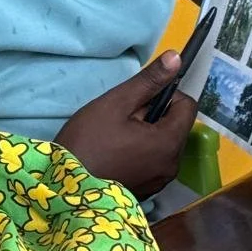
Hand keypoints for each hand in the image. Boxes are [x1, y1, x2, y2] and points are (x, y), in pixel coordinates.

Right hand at [55, 52, 198, 198]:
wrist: (64, 188)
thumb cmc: (89, 141)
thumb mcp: (116, 103)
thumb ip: (149, 81)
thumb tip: (176, 58)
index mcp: (169, 143)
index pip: (188, 107)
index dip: (167, 95)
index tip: (140, 99)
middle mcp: (172, 165)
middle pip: (176, 127)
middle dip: (156, 116)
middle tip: (123, 119)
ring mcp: (160, 182)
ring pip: (164, 145)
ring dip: (149, 134)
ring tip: (118, 137)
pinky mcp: (148, 192)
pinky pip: (154, 163)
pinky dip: (143, 153)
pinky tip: (117, 155)